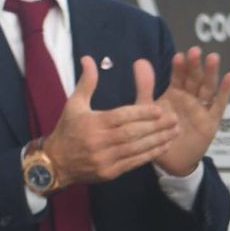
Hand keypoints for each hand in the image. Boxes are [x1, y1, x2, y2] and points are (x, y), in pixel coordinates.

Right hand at [43, 57, 180, 186]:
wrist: (54, 163)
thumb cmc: (68, 130)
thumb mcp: (74, 104)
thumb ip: (87, 82)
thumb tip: (89, 58)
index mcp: (93, 123)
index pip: (121, 117)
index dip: (141, 113)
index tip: (159, 109)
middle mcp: (99, 141)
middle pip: (132, 133)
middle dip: (155, 126)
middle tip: (174, 118)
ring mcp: (104, 159)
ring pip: (136, 148)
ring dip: (158, 140)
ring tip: (175, 131)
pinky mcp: (109, 173)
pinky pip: (133, 162)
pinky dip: (150, 154)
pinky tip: (164, 146)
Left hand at [155, 46, 229, 176]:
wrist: (169, 161)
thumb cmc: (158, 133)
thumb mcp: (146, 109)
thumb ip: (144, 86)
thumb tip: (140, 60)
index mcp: (175, 93)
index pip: (179, 76)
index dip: (179, 66)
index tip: (179, 56)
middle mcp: (190, 97)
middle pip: (194, 78)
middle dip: (195, 65)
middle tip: (195, 51)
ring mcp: (202, 107)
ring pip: (207, 87)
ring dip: (210, 73)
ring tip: (212, 58)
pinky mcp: (211, 120)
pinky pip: (219, 104)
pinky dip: (225, 91)